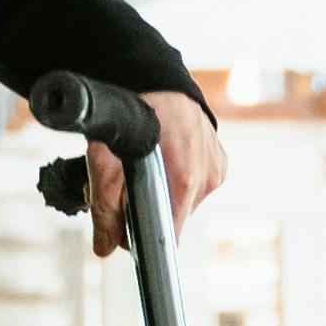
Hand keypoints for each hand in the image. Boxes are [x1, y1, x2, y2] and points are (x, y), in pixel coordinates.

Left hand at [90, 88, 224, 256]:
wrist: (155, 78)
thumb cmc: (131, 115)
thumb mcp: (105, 162)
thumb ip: (105, 208)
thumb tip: (106, 247)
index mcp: (186, 181)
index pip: (171, 235)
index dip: (146, 238)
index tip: (130, 229)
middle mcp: (209, 177)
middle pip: (175, 217)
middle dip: (150, 208)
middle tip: (127, 184)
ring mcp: (217, 167)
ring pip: (185, 201)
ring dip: (164, 192)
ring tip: (148, 166)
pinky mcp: (220, 159)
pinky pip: (197, 183)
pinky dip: (178, 178)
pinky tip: (166, 159)